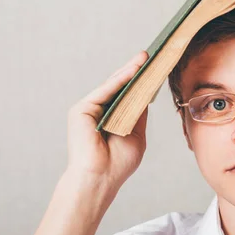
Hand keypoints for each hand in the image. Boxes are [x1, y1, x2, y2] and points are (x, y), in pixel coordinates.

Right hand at [65, 50, 148, 192]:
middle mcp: (98, 112)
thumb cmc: (118, 163)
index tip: (153, 69)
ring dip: (128, 72)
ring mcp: (89, 110)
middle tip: (149, 56)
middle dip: (134, 71)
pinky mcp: (81, 110)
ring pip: (111, 87)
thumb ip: (138, 114)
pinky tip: (132, 71)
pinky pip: (103, 92)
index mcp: (111, 119)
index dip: (139, 82)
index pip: (126, 96)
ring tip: (144, 59)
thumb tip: (146, 93)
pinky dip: (118, 81)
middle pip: (119, 88)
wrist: (101, 178)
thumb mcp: (136, 134)